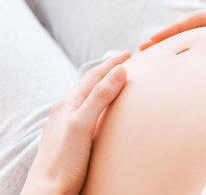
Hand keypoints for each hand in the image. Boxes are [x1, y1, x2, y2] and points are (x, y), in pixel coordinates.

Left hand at [21, 50, 131, 194]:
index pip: (92, 76)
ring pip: (86, 99)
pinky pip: (87, 114)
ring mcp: (65, 126)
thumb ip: (99, 96)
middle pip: (88, 85)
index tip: (129, 53)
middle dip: (107, 72)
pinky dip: (99, 106)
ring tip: (117, 84)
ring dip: (102, 88)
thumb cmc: (63, 162)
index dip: (111, 63)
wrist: (48, 193)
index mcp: (67, 104)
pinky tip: (102, 114)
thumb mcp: (83, 124)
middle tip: (125, 64)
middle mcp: (64, 112)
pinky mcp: (70, 140)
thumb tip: (119, 70)